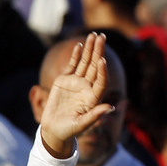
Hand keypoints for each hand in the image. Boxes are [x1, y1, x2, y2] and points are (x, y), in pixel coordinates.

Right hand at [40, 33, 113, 157]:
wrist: (54, 129)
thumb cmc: (69, 130)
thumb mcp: (82, 124)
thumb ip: (95, 115)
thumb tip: (111, 107)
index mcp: (94, 97)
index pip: (102, 81)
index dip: (103, 71)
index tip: (103, 60)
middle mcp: (88, 87)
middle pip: (95, 66)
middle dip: (98, 51)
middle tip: (101, 36)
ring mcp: (77, 83)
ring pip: (85, 63)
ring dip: (89, 49)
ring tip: (93, 35)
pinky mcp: (64, 81)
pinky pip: (72, 66)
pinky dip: (75, 56)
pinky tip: (79, 45)